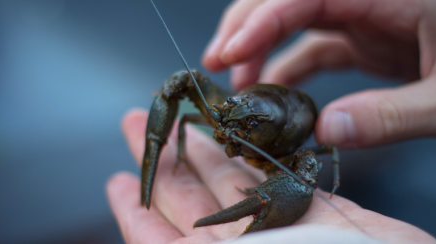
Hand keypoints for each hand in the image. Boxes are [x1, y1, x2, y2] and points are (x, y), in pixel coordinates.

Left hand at [106, 109, 435, 243]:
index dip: (136, 210)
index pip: (158, 240)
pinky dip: (255, 161)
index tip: (117, 181)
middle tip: (138, 127)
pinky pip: (276, 181)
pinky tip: (238, 144)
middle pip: (190, 201)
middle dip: (164, 163)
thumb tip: (152, 237)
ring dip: (203, 152)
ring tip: (182, 124)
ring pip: (231, 183)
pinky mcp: (318, 212)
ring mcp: (281, 231)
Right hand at [202, 0, 435, 147]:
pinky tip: (276, 94)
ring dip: (261, 47)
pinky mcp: (366, 35)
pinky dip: (290, 67)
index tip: (229, 54)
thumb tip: (326, 131)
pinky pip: (316, 45)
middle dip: (247, 25)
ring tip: (239, 85)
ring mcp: (365, 12)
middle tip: (216, 63)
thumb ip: (392, 115)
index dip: (262, 19)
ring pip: (295, 17)